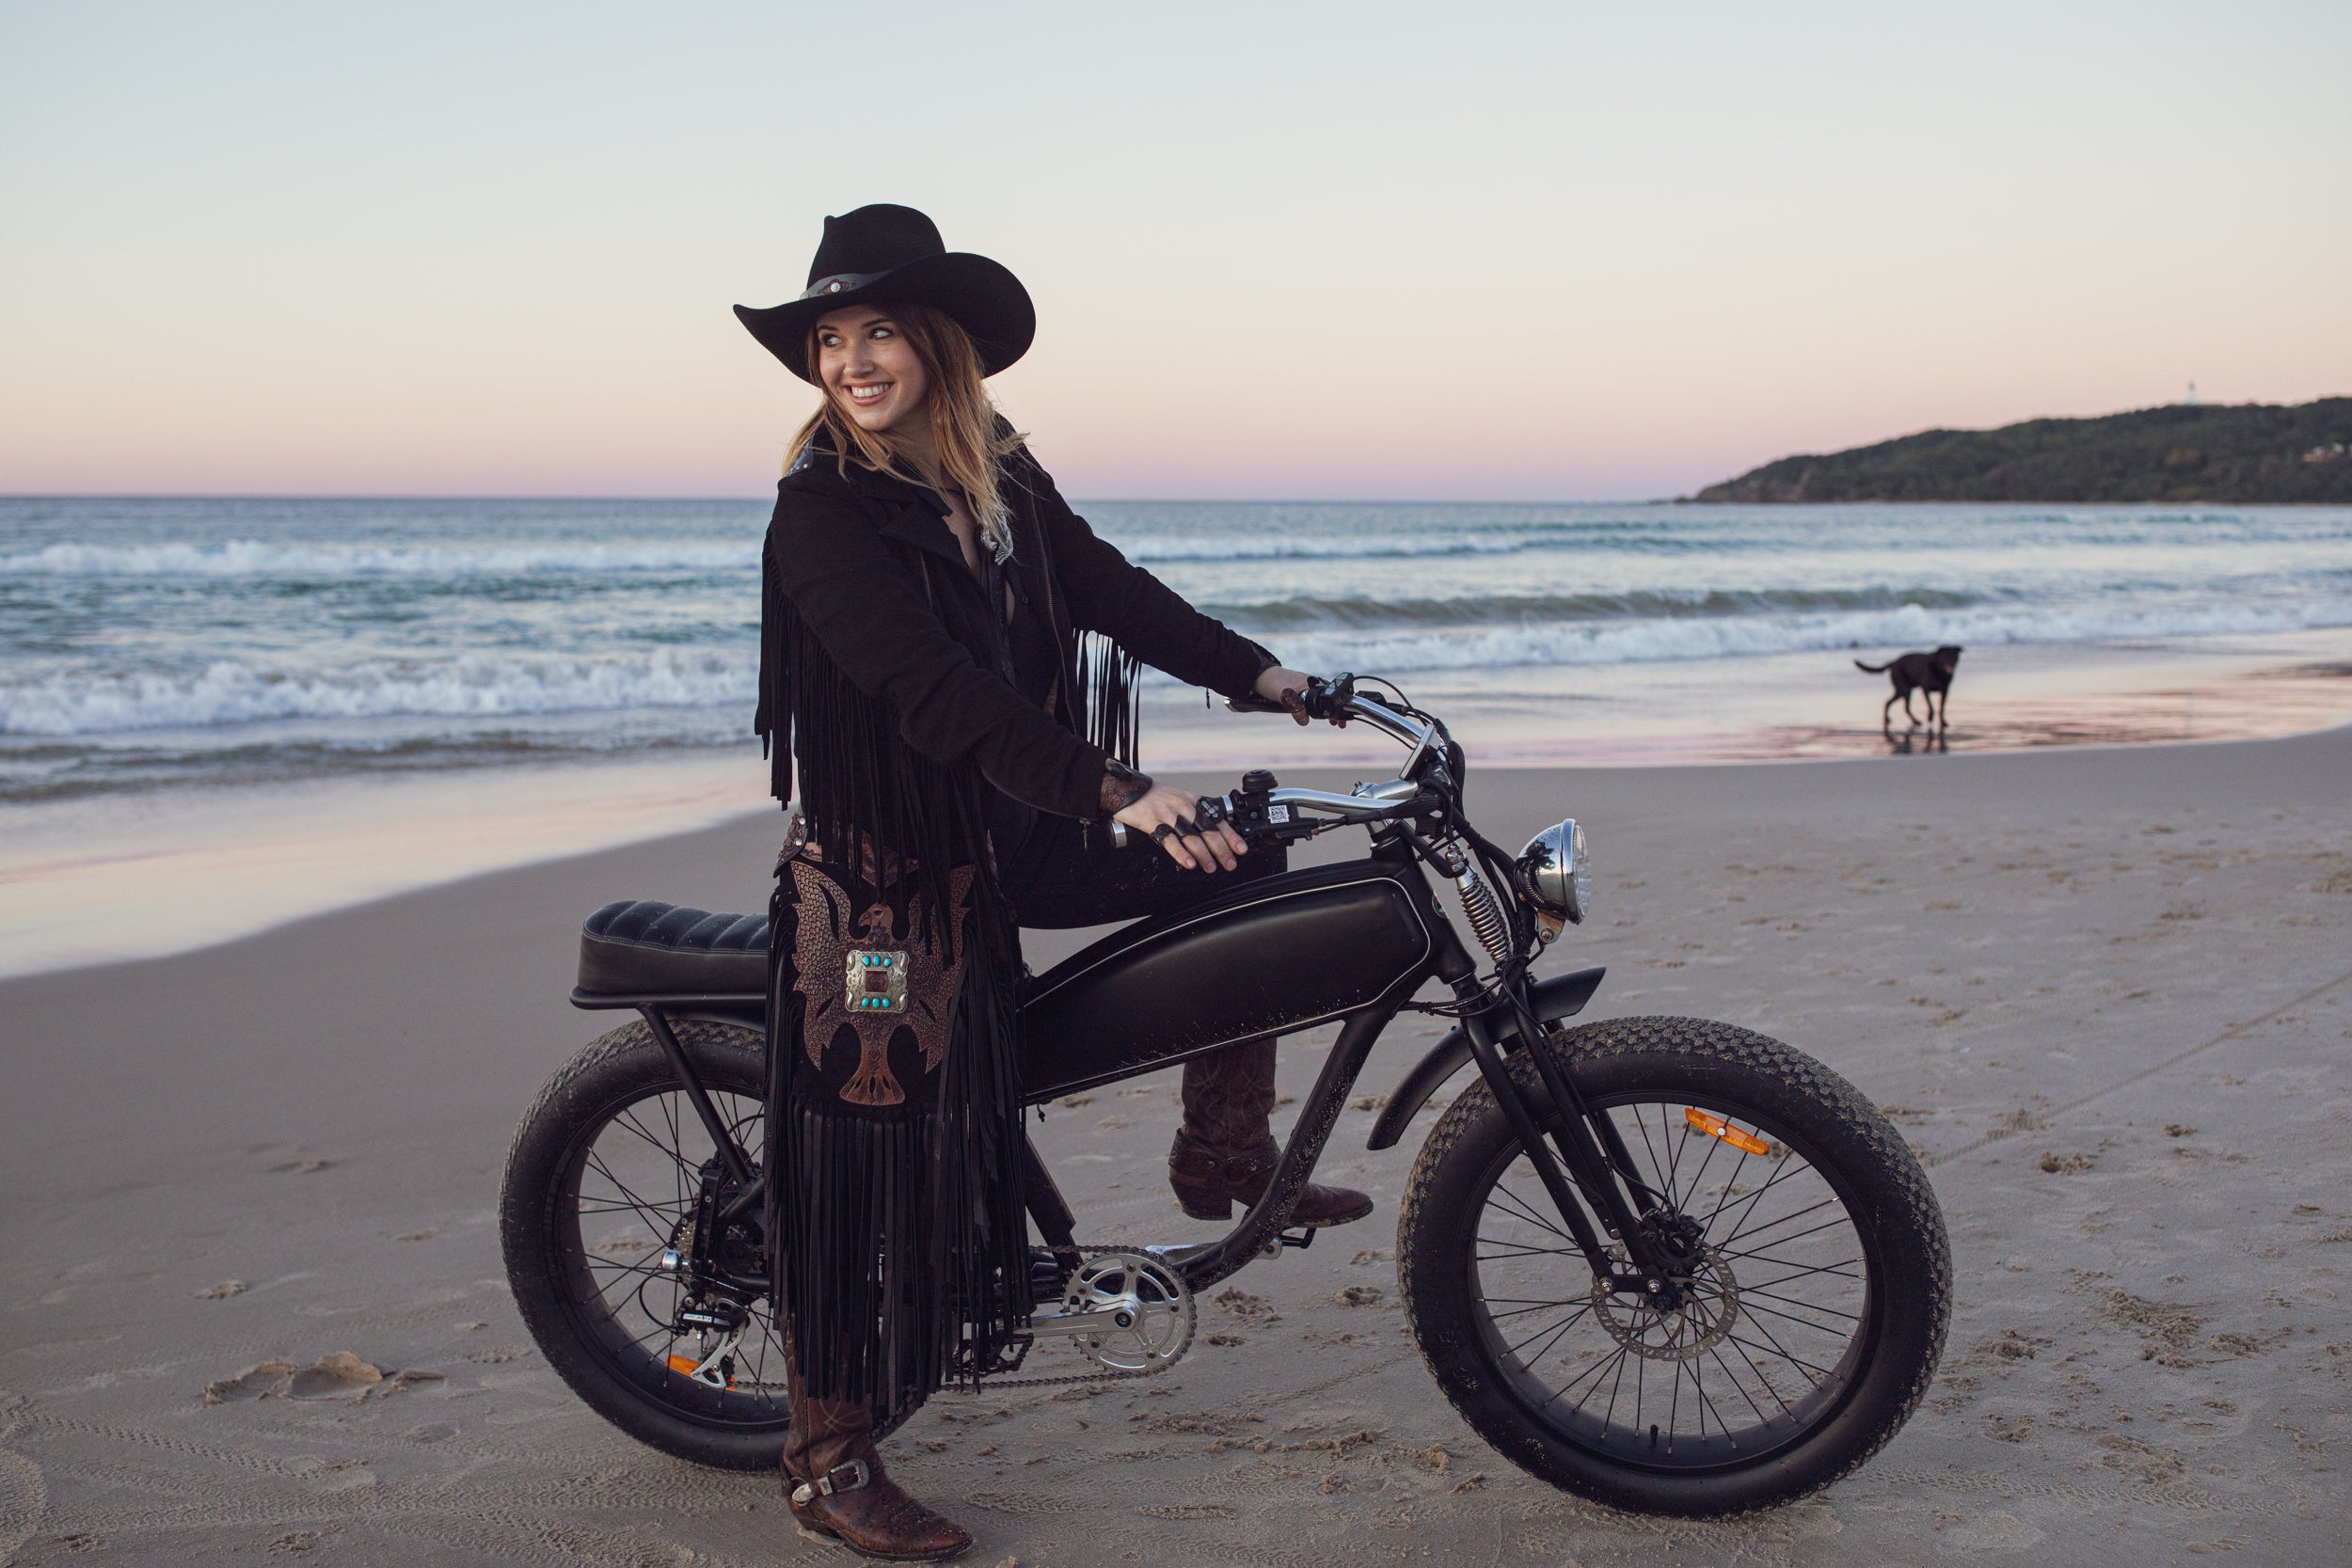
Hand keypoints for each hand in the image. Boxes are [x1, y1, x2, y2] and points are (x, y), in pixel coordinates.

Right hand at [1114, 782, 1247, 872]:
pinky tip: (1189, 863)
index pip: (1217, 819)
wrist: (1127, 788)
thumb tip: (1213, 832)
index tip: (1241, 849)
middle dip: (1221, 849)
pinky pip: (1169, 840)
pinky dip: (1181, 853)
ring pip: (1191, 837)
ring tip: (1211, 867)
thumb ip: (1194, 813)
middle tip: (1230, 864)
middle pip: (1208, 830)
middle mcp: (1184, 807)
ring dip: (1204, 854)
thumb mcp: (1179, 798)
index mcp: (1193, 801)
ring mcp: (1168, 814)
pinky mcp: (1152, 822)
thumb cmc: (1154, 796)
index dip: (1230, 835)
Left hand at [1252, 665, 1345, 726]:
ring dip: (1325, 711)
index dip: (1336, 707)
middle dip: (1333, 711)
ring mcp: (1303, 687)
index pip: (1329, 695)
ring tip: (1330, 722)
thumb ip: (1296, 707)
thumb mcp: (1285, 696)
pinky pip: (1310, 701)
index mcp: (1311, 683)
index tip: (1340, 719)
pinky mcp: (1296, 691)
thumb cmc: (1272, 682)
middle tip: (1338, 724)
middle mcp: (1310, 684)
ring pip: (1319, 700)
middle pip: (1326, 699)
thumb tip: (1305, 721)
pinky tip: (1314, 715)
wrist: (1258, 676)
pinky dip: (1315, 709)